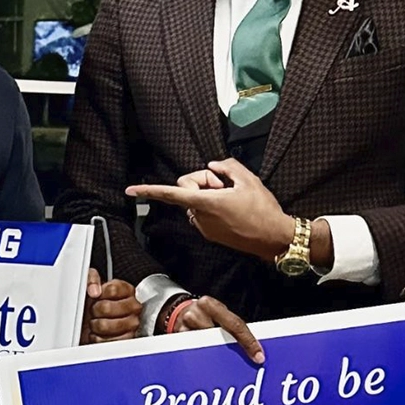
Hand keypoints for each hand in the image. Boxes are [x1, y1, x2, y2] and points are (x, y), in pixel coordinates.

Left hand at [82, 267, 139, 343]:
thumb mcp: (91, 284)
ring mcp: (132, 325)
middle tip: (94, 311)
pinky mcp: (126, 341)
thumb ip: (91, 279)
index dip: (98, 294)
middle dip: (94, 310)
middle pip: (106, 307)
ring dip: (95, 325)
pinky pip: (105, 341)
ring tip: (96, 322)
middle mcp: (133, 307)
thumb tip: (94, 290)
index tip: (95, 296)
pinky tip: (99, 333)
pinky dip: (97, 339)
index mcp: (127, 290)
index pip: (112, 289)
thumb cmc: (94, 304)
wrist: (92, 324)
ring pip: (105, 325)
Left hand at [126, 157, 294, 261]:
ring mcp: (204, 228)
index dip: (149, 190)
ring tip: (231, 197)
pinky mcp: (210, 234)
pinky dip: (211, 206)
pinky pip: (201, 213)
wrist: (274, 238)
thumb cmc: (263, 209)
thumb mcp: (248, 179)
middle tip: (224, 184)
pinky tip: (231, 208)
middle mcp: (200, 217)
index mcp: (206, 202)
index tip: (130, 191)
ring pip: (194, 201)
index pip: (172, 193)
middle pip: (187, 190)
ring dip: (207, 194)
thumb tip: (214, 167)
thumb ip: (227, 167)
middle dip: (201, 182)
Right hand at [167, 293, 264, 365]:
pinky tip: (207, 360)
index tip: (258, 356)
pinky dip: (204, 357)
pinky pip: (195, 352)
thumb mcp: (218, 314)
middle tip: (246, 362)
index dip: (248, 341)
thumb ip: (230, 326)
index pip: (234, 324)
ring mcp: (185, 326)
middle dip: (232, 350)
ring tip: (221, 360)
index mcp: (210, 304)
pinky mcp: (177, 338)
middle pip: (219, 336)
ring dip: (216, 354)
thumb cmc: (204, 315)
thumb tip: (253, 346)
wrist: (176, 312)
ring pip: (207, 346)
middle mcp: (196, 313)